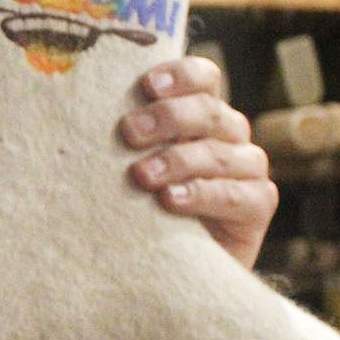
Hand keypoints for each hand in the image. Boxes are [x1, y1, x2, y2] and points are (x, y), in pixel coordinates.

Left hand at [121, 55, 274, 270]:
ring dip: (177, 161)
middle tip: (129, 132)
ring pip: (219, 153)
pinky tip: (170, 200)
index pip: (202, 78)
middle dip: (168, 117)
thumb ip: (123, 139)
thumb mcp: (130, 165)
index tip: (146, 86)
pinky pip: (236, 193)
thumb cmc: (143, 205)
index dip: (179, 76)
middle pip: (209, 111)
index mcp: (200, 114)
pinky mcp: (258, 203)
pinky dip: (201, 194)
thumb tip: (82, 113)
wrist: (174, 263)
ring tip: (141, 175)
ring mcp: (247, 167)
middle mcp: (227, 135)